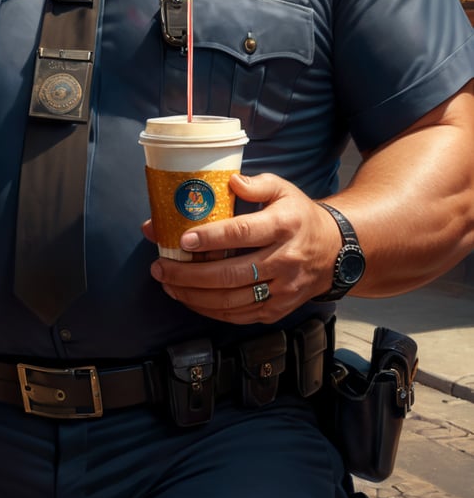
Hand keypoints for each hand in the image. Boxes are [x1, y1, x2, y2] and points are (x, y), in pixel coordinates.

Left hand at [145, 173, 339, 323]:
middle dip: (189, 273)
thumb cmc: (299, 217)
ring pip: (231, 300)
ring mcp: (282, 289)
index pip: (243, 233)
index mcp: (284, 225)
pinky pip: (238, 316)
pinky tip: (189, 298)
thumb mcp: (283, 190)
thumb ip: (256, 184)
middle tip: (160, 266)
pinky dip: (209, 310)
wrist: (335, 252)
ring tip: (167, 282)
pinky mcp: (278, 310)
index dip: (211, 238)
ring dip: (193, 295)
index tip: (183, 238)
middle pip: (230, 274)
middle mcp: (284, 260)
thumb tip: (230, 181)